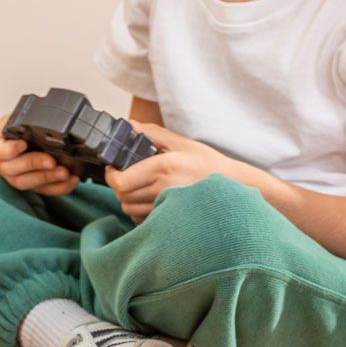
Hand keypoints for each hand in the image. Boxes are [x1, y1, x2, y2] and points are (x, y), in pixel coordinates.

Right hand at [0, 117, 79, 195]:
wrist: (39, 132)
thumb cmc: (28, 123)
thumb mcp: (25, 115)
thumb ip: (29, 119)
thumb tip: (47, 121)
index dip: (5, 150)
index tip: (22, 144)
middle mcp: (2, 161)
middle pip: (9, 169)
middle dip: (34, 164)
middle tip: (51, 161)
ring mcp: (15, 175)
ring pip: (25, 183)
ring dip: (47, 178)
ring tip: (64, 172)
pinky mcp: (32, 185)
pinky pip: (42, 190)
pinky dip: (59, 187)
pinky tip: (71, 179)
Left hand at [105, 123, 240, 221]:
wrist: (235, 186)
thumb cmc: (209, 164)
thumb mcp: (182, 143)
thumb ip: (152, 133)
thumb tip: (129, 126)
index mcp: (163, 167)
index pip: (120, 181)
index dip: (111, 175)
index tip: (114, 168)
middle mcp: (163, 189)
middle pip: (121, 197)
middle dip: (118, 187)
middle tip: (126, 176)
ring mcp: (168, 207)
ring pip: (129, 210)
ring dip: (128, 199)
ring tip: (140, 188)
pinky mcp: (171, 220)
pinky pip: (142, 220)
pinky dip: (140, 211)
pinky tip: (150, 200)